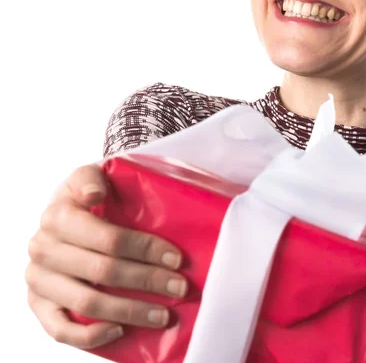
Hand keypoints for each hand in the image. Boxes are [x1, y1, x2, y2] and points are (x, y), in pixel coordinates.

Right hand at [25, 163, 188, 349]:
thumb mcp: (87, 176)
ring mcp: (39, 280)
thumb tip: (95, 192)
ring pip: (87, 304)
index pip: (109, 238)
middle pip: (104, 271)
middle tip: (180, 287)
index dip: (145, 249)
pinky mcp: (38, 304)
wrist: (64, 214)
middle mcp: (43, 249)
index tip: (176, 258)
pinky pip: (61, 330)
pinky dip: (91, 335)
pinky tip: (121, 330)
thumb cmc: (86, 196)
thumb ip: (89, 178)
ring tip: (163, 314)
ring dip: (130, 311)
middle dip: (148, 280)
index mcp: (57, 216)